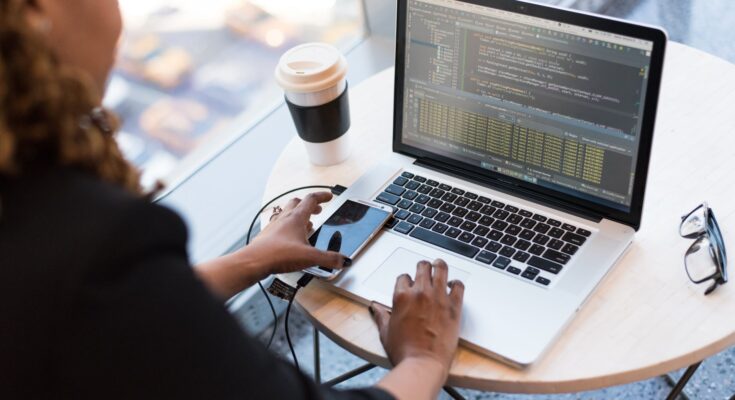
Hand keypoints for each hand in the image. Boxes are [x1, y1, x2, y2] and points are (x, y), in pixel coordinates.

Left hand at [245, 191, 347, 274]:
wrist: (254, 261)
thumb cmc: (278, 254)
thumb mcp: (310, 257)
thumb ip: (329, 259)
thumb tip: (343, 260)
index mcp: (296, 218)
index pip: (311, 199)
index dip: (322, 196)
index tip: (329, 196)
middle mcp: (284, 218)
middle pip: (297, 203)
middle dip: (309, 205)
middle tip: (317, 210)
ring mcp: (274, 226)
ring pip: (287, 213)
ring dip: (298, 215)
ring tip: (306, 224)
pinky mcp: (268, 236)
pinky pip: (279, 225)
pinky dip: (288, 227)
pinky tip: (291, 238)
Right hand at [369, 259, 463, 377]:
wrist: (423, 363)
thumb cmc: (404, 351)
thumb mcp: (386, 332)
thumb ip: (381, 316)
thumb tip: (374, 307)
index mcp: (401, 296)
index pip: (404, 277)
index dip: (406, 280)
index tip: (409, 285)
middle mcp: (420, 293)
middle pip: (422, 267)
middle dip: (423, 267)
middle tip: (425, 269)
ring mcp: (438, 297)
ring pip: (441, 269)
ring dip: (439, 266)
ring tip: (439, 265)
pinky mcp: (454, 306)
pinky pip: (458, 286)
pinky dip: (456, 283)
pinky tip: (454, 285)